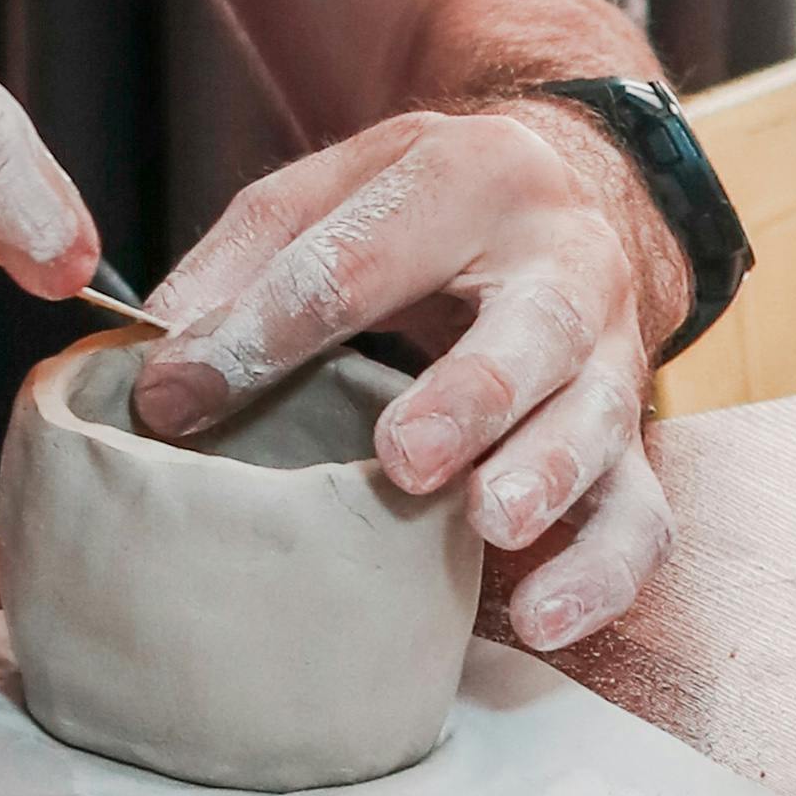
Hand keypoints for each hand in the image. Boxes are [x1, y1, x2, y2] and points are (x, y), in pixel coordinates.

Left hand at [131, 100, 684, 649]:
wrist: (567, 194)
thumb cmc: (420, 210)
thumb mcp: (328, 194)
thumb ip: (240, 265)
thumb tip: (151, 357)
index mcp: (473, 176)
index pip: (363, 256)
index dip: (263, 331)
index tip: (173, 397)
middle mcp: (562, 261)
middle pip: (530, 329)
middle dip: (470, 396)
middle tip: (405, 458)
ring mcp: (610, 353)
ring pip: (600, 420)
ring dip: (547, 477)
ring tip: (491, 527)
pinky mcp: (633, 437)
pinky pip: (644, 512)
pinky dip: (603, 572)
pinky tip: (546, 618)